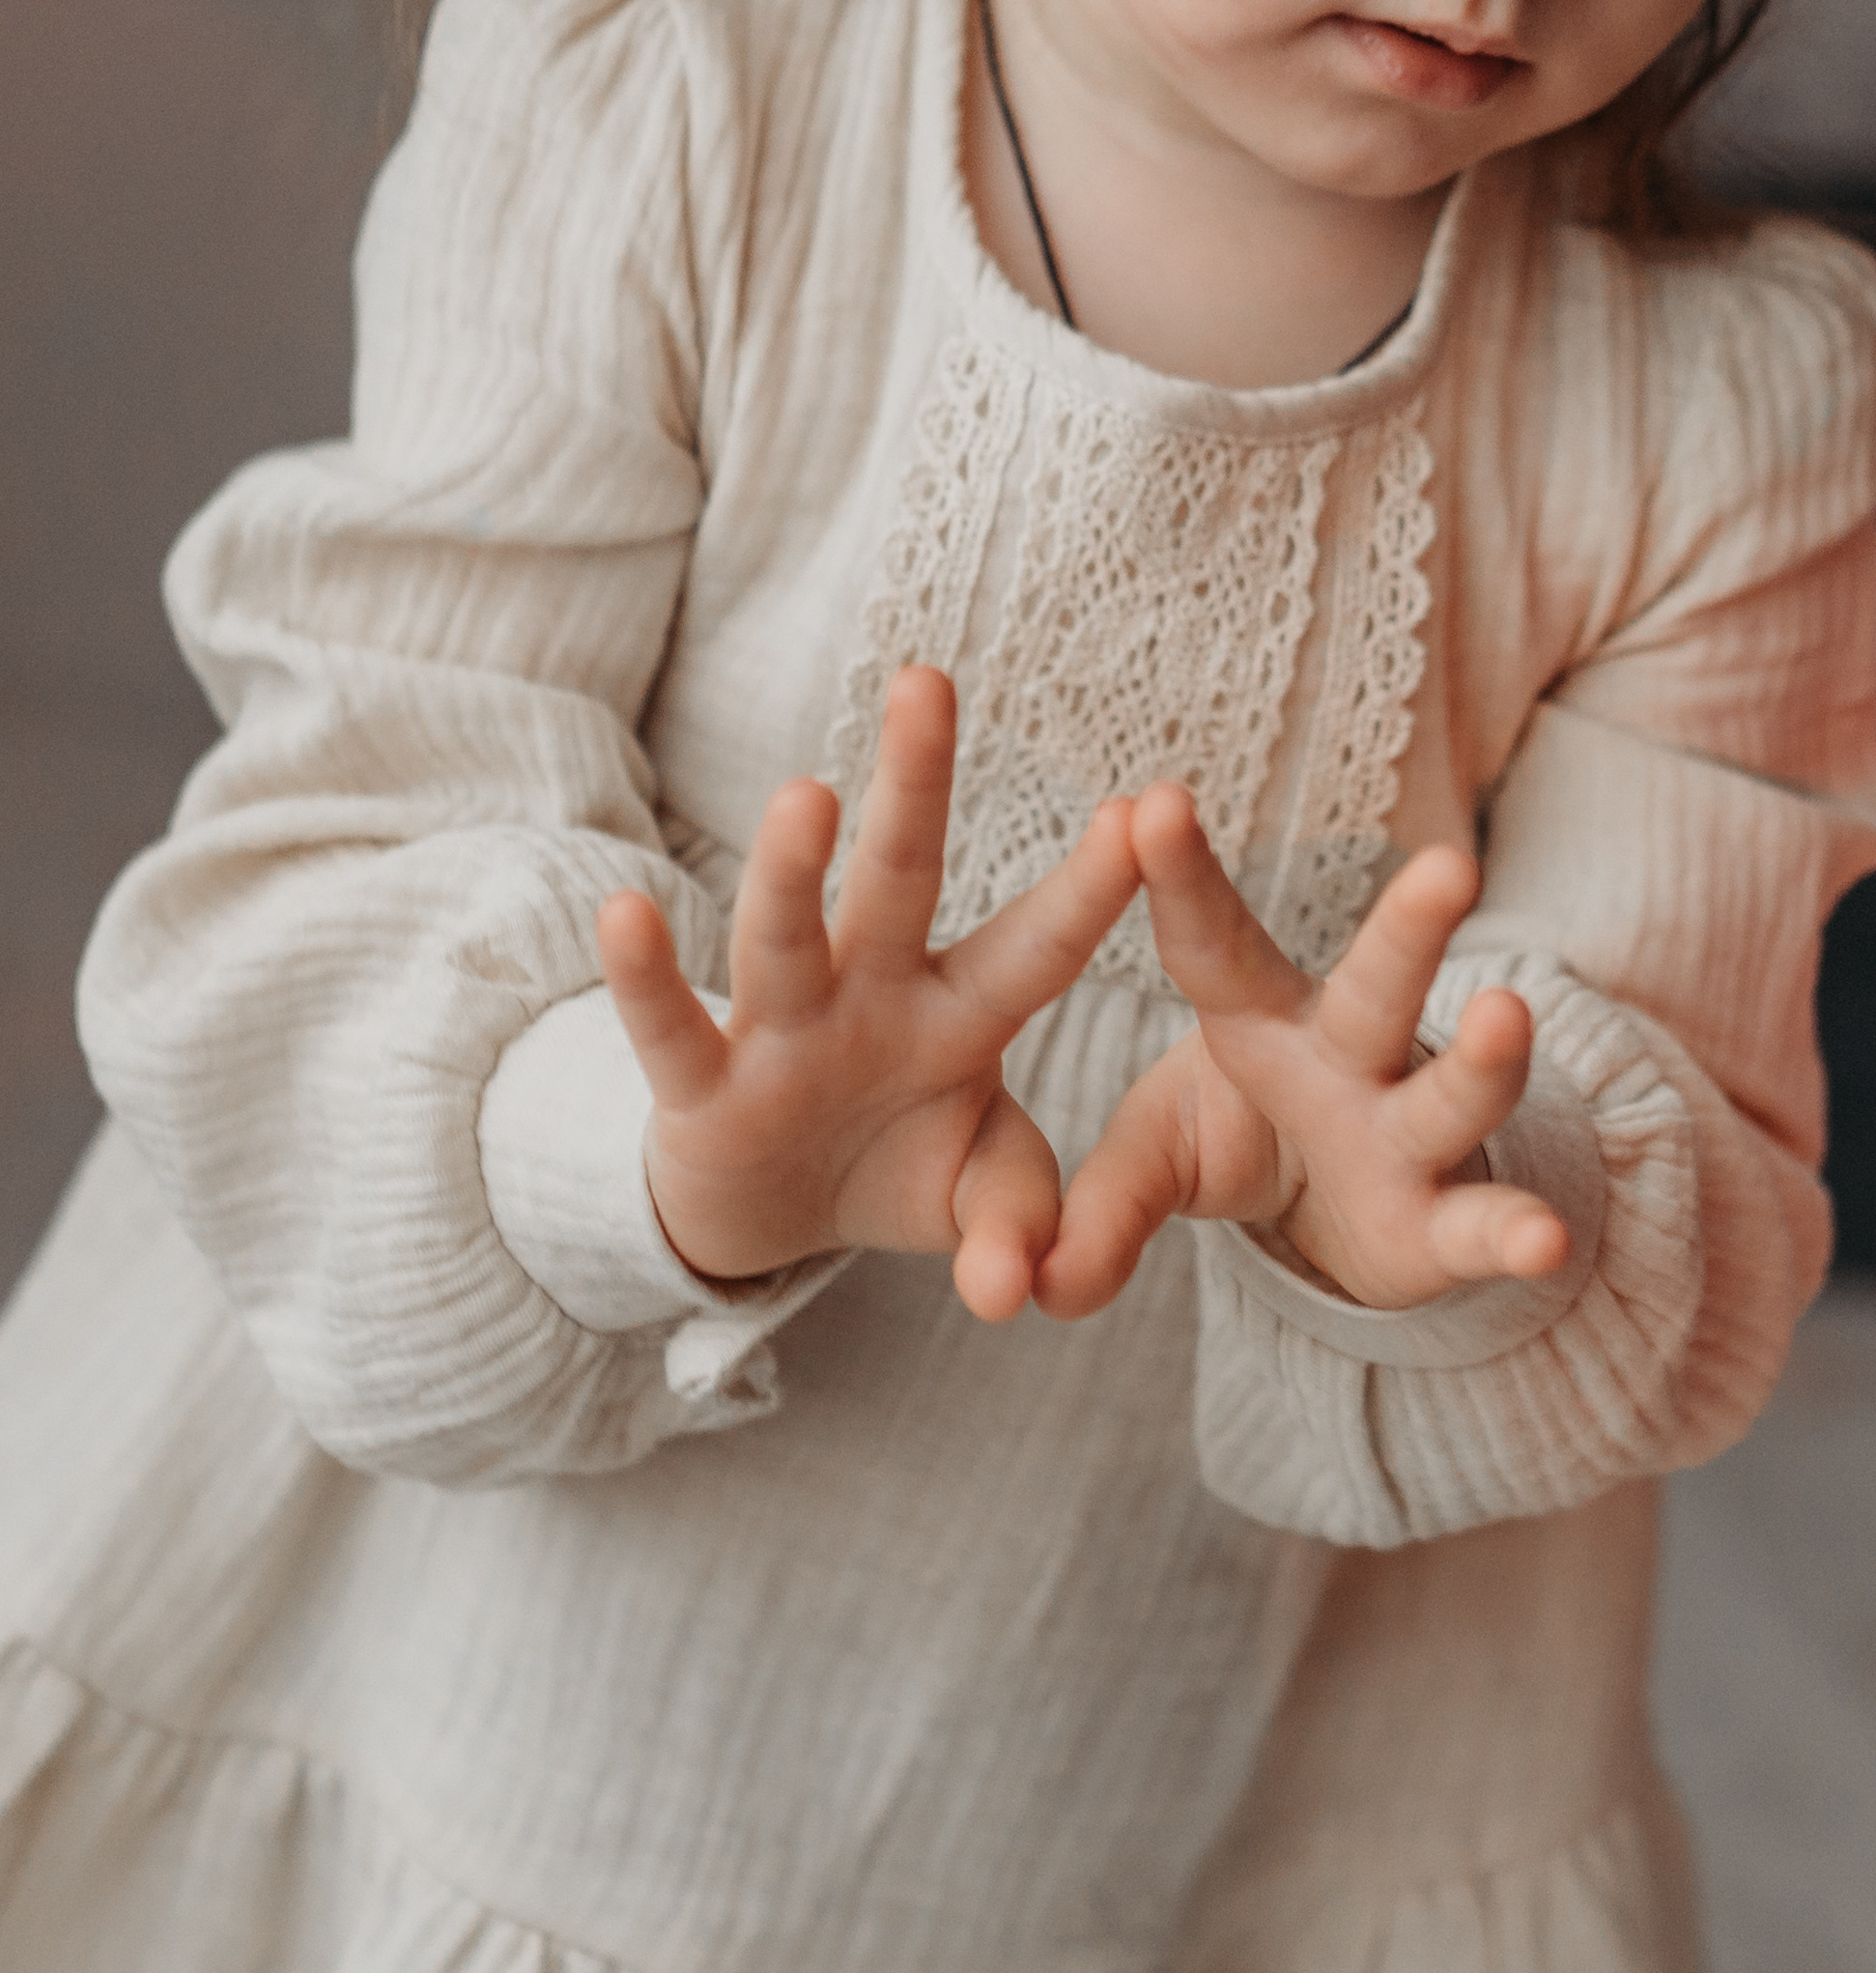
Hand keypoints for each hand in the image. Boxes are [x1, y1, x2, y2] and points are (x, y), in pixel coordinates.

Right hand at [596, 665, 1137, 1321]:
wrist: (775, 1214)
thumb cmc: (897, 1167)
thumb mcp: (978, 1196)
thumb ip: (1015, 1223)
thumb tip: (1015, 1291)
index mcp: (959, 1014)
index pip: (1038, 943)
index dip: (1092, 886)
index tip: (1151, 806)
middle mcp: (870, 996)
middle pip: (899, 876)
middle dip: (916, 784)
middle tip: (928, 680)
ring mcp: (781, 1033)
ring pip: (785, 938)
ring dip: (792, 874)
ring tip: (806, 794)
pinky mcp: (702, 1087)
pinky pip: (669, 1028)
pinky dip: (646, 979)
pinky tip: (627, 913)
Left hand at [1035, 785, 1567, 1319]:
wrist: (1339, 1205)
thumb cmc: (1239, 1134)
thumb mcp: (1156, 1157)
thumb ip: (1100, 1205)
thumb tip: (1032, 1285)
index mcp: (1258, 1017)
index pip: (1215, 941)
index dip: (1182, 875)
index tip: (1152, 803)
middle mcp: (1349, 1055)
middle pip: (1382, 983)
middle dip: (1413, 927)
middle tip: (1447, 867)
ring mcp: (1407, 1131)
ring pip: (1453, 1090)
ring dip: (1482, 1061)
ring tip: (1508, 1015)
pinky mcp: (1442, 1221)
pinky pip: (1481, 1224)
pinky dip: (1515, 1233)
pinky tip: (1547, 1240)